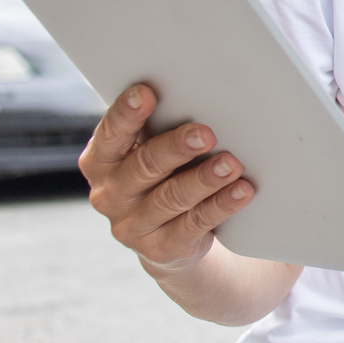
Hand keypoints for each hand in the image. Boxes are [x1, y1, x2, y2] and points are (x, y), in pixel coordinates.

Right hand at [80, 84, 254, 275]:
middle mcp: (110, 194)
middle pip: (144, 166)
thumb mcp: (151, 152)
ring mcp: (132, 226)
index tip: (147, 93)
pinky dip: (221, 205)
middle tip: (207, 133)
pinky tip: (242, 191)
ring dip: (204, 179)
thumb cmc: (163, 175)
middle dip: (176, 147)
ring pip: (172, 197)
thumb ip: (159, 128)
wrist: (168, 239)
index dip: (126, 114)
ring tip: (232, 164)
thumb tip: (200, 94)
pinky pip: (194, 224)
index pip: (110, 134)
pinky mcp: (160, 249)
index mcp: (101, 161)